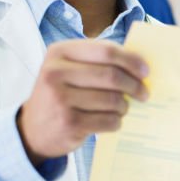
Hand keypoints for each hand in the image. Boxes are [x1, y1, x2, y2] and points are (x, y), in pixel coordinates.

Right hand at [17, 39, 148, 162]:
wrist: (33, 129)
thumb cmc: (61, 94)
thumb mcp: (69, 70)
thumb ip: (97, 62)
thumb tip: (140, 65)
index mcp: (59, 52)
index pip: (106, 51)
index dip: (131, 60)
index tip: (146, 71)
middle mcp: (55, 73)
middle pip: (112, 76)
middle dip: (134, 85)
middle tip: (144, 93)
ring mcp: (60, 99)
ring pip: (113, 100)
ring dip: (125, 106)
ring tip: (123, 108)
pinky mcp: (68, 123)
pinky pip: (108, 120)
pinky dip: (116, 121)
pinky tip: (112, 120)